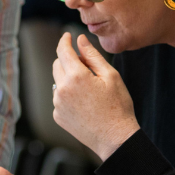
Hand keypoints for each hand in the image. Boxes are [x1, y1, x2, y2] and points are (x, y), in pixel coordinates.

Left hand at [51, 33, 138, 158]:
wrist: (115, 138)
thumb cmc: (117, 107)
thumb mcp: (110, 76)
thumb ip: (92, 55)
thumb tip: (79, 40)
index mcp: (76, 76)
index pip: (62, 50)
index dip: (64, 40)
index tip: (67, 36)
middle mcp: (62, 89)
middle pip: (57, 64)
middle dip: (68, 60)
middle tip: (87, 67)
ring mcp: (57, 104)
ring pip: (58, 81)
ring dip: (68, 79)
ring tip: (89, 90)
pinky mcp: (57, 116)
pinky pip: (59, 98)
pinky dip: (68, 95)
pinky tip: (84, 103)